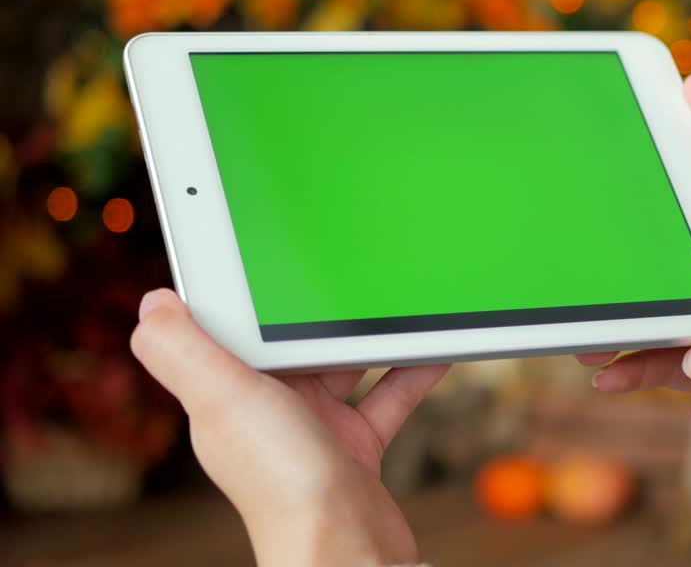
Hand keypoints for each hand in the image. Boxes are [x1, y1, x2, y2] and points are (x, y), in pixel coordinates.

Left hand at [131, 289, 446, 566]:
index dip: (246, 292)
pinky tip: (435, 346)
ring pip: (345, 364)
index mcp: (228, 395)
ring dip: (371, 335)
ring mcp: (314, 429)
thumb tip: (153, 304)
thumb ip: (183, 352)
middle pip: (295, 342)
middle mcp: (267, 411)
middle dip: (321, 308)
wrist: (347, 546)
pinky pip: (386, 394)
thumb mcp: (223, 400)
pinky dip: (411, 370)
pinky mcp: (357, 446)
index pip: (233, 330)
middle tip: (351, 268)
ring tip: (399, 300)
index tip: (264, 255)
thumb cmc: (285, 483)